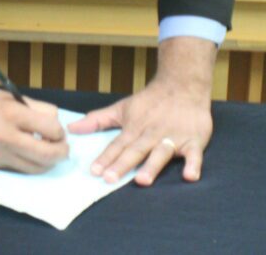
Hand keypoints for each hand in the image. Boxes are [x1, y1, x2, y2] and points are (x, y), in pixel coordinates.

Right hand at [0, 69, 68, 172]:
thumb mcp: (8, 96)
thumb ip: (34, 108)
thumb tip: (55, 122)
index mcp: (11, 113)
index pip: (50, 128)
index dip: (59, 130)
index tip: (58, 129)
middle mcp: (6, 136)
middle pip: (46, 155)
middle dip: (61, 152)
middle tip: (63, 147)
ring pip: (35, 168)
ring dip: (48, 162)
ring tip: (49, 152)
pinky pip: (20, 169)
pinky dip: (30, 164)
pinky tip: (30, 154)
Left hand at [68, 36, 215, 185]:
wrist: (182, 84)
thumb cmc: (149, 101)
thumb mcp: (121, 108)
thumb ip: (97, 120)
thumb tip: (71, 128)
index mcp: (134, 128)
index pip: (117, 145)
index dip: (106, 158)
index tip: (94, 171)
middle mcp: (152, 134)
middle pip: (136, 150)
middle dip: (123, 164)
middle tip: (110, 179)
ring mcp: (173, 137)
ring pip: (161, 153)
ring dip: (153, 166)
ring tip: (142, 180)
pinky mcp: (193, 140)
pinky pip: (194, 154)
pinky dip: (193, 164)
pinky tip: (190, 176)